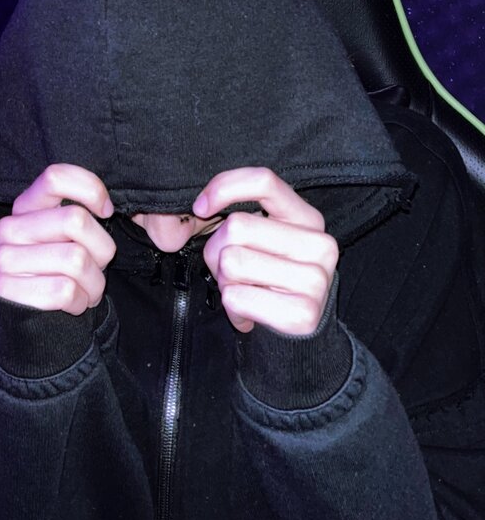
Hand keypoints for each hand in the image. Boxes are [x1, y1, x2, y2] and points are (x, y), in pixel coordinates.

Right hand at [0, 164, 116, 314]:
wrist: (35, 319)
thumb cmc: (60, 269)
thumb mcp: (70, 235)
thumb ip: (81, 211)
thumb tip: (105, 207)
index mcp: (26, 205)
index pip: (56, 177)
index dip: (90, 190)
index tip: (105, 211)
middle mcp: (10, 228)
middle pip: (76, 220)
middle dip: (102, 249)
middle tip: (97, 265)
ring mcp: (4, 258)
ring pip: (76, 259)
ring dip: (95, 281)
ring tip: (86, 287)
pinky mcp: (6, 289)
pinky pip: (64, 290)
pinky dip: (81, 300)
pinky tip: (73, 302)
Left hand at [194, 168, 338, 335]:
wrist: (292, 339)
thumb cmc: (265, 282)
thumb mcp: (255, 241)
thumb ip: (234, 216)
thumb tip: (200, 208)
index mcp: (307, 218)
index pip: (264, 180)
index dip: (224, 188)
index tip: (201, 208)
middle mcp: (320, 244)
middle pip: (236, 226)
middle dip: (216, 252)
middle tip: (234, 274)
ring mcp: (316, 279)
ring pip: (232, 262)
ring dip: (224, 282)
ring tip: (245, 292)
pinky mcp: (304, 313)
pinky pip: (236, 297)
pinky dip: (231, 307)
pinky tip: (250, 313)